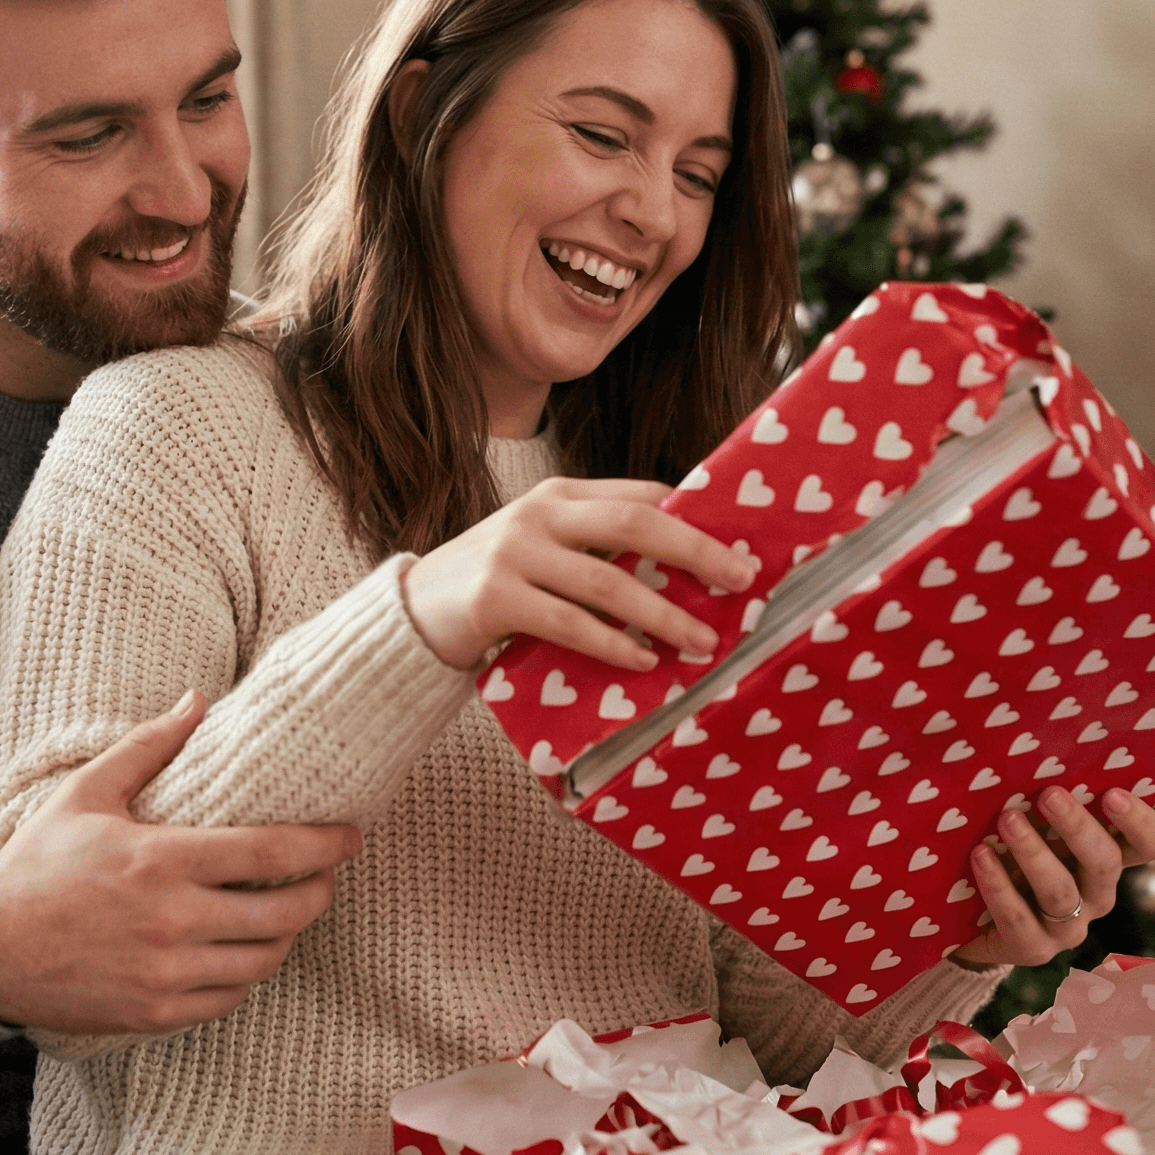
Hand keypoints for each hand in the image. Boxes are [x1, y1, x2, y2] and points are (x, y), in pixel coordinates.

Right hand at [0, 691, 362, 1035]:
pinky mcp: (155, 1013)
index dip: (321, 845)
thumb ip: (148, 747)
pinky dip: (246, 975)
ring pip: (261, 961)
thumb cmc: (38, 864)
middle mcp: (171, 922)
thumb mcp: (86, 793)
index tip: (350, 837)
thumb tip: (197, 699)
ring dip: (287, 936)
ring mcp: (165, 974)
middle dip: (318, 893)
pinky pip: (228, 999)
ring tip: (289, 913)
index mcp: (160, 860)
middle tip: (327, 877)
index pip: (268, 852)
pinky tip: (243, 951)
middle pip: (280, 914)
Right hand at [401, 477, 759, 671]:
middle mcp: (539, 513)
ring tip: (700, 642)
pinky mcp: (494, 597)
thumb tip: (684, 572)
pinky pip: (568, 622)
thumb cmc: (496, 584)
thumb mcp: (545, 548)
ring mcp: (513, 552)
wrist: (415, 611)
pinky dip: (611, 644)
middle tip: (740, 580)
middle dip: (695, 551)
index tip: (739, 544)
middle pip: (634, 523)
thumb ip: (597, 550)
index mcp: (561, 494)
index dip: (694, 515)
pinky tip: (642, 661)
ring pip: (606, 580)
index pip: (640, 494)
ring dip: (662, 614)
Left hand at [950, 783, 1154, 968]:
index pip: (1149, 844)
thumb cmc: (1008, 851)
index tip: (1112, 794)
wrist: (969, 918)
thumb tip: (1034, 741)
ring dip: (1034, 853)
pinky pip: (1019, 919)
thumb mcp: (1033, 822)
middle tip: (1048, 795)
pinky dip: (998, 885)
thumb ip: (1043, 794)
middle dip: (1077, 826)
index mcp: (1106, 858)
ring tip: (1007, 820)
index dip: (1140, 822)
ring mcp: (1068, 927)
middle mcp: (1096, 893)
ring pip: (1061, 892)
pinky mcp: (1033, 949)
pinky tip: (980, 856)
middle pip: (1105, 862)